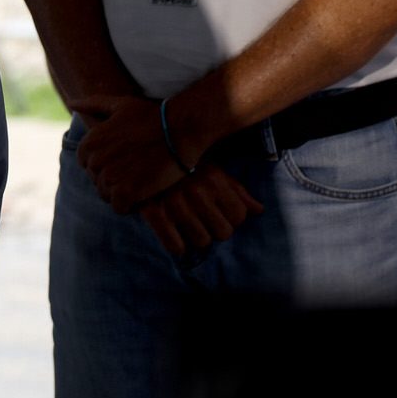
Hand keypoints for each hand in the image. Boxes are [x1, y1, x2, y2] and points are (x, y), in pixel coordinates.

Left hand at [76, 94, 186, 212]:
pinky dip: (129, 205)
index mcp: (90, 142)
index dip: (103, 164)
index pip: (85, 164)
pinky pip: (119, 207)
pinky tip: (142, 195)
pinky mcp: (127, 191)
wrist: (180, 130)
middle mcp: (95, 160)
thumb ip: (93, 105)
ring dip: (121, 192)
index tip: (121, 160)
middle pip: (96, 180)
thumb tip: (72, 102)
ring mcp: (110, 176)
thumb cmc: (152, 116)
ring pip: (106, 194)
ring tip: (139, 182)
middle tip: (134, 171)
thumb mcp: (119, 105)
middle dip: (112, 178)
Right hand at [137, 165, 263, 257]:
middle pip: (223, 233)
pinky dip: (177, 246)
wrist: (137, 151)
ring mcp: (175, 203)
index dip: (230, 217)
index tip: (218, 211)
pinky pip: (175, 246)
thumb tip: (259, 210)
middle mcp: (197, 192)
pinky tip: (174, 238)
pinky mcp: (153, 212)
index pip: (239, 216)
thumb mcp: (211, 170)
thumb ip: (236, 190)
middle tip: (202, 219)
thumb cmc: (180, 164)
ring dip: (195, 237)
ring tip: (186, 225)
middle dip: (215, 229)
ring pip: (202, 241)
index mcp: (214, 179)